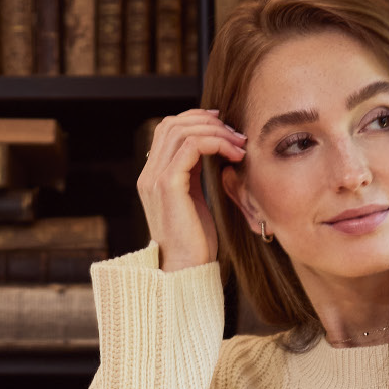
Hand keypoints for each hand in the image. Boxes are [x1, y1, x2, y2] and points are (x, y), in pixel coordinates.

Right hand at [138, 108, 246, 271]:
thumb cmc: (195, 241)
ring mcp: (155, 179)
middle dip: (208, 122)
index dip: (195, 120)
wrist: (185, 269)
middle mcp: (149, 174)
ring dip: (216, 132)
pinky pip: (191, 147)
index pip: (167, 129)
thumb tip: (210, 148)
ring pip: (182, 131)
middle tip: (236, 135)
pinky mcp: (168, 185)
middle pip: (173, 124)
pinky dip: (215, 143)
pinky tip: (234, 155)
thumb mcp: (194, 199)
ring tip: (239, 145)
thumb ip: (195, 173)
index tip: (223, 126)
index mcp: (152, 176)